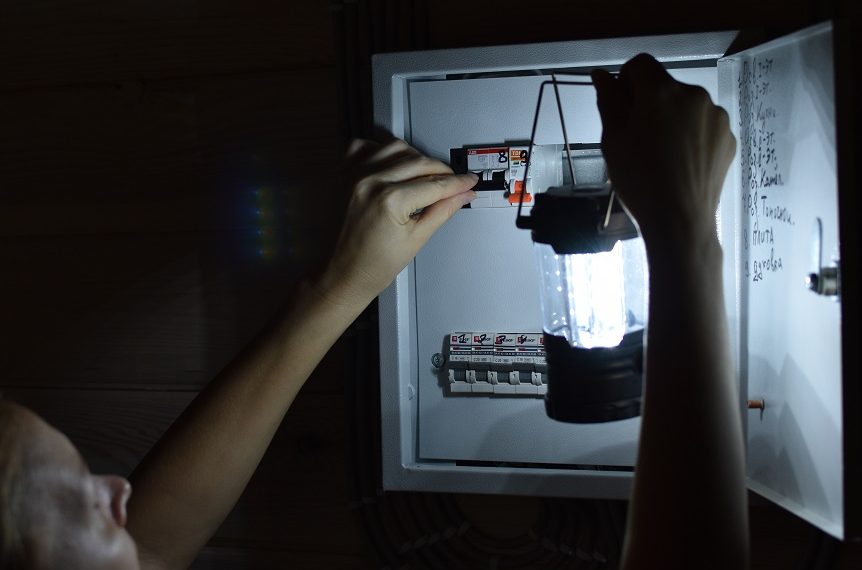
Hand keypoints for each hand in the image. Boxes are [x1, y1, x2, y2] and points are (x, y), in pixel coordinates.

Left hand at [318, 138, 476, 306]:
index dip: (458, 183)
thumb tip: (464, 194)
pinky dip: (381, 150)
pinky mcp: (341, 174)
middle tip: (453, 182)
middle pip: (419, 162)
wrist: (342, 275)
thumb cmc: (373, 266)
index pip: (435, 184)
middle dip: (442, 171)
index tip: (470, 181)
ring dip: (415, 157)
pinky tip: (392, 165)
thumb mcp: (416, 240)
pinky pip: (364, 146)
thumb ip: (442, 211)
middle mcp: (370, 181)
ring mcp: (353, 175)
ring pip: (396, 147)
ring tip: (424, 175)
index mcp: (389, 200)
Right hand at [592, 54, 735, 250]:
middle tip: (640, 141)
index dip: (627, 83)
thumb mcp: (612, 140)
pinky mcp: (728, 137)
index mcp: (660, 91)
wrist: (679, 220)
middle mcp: (693, 94)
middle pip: (665, 87)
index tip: (623, 111)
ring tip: (663, 156)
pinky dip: (692, 138)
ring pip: (686, 107)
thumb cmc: (638, 180)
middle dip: (651, 105)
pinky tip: (682, 164)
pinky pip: (704, 127)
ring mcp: (716, 116)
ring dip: (673, 120)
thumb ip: (609, 100)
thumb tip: (602, 74)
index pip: (640, 64)